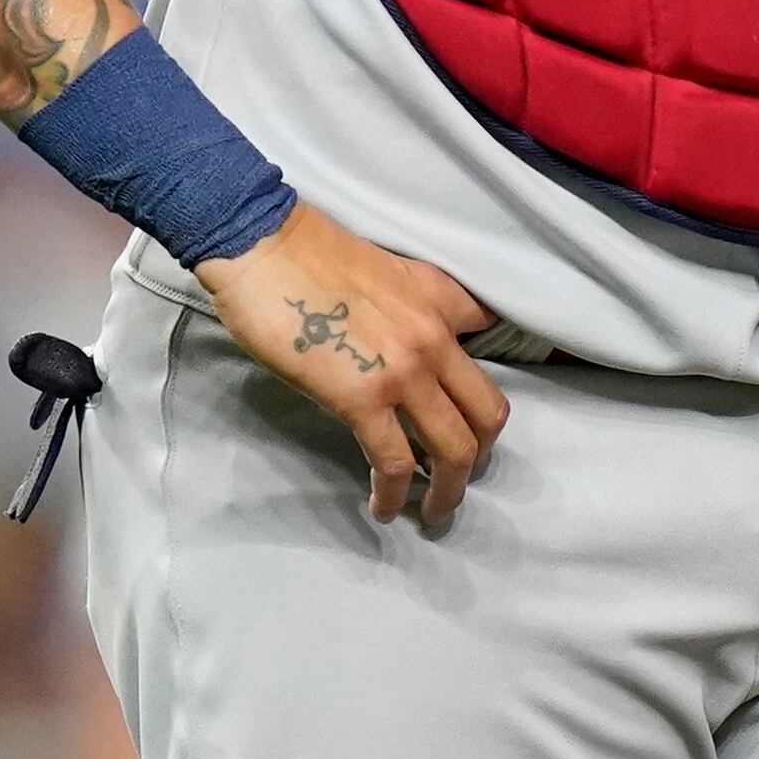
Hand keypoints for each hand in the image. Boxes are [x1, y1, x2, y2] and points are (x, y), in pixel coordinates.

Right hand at [200, 204, 511, 530]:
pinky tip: (382, 506)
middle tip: (459, 478)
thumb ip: (416, 305)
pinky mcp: (362, 399)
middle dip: (480, 457)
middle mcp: (437, 339)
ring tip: (432, 512)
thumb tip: (412, 345)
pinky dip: (393, 493)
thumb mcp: (388, 269)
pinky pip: (394, 462)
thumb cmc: (307, 254)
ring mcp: (404, 372)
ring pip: (454, 449)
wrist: (263, 246)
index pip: (496, 340)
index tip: (478, 414)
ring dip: (447, 491)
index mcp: (443, 301)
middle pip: (488, 414)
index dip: (486, 379)